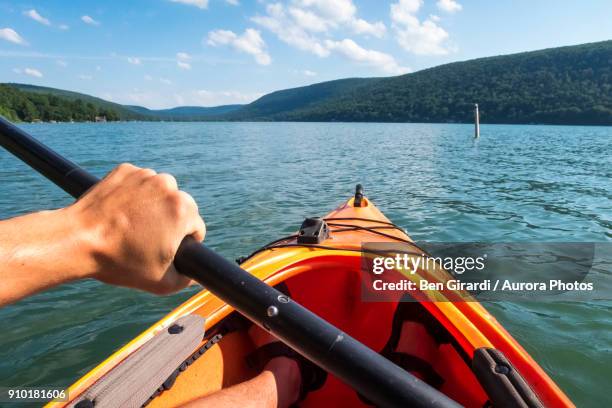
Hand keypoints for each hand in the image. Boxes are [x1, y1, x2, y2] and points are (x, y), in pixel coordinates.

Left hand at [70, 163, 205, 294]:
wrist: (77, 240)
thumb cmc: (120, 261)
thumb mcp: (161, 283)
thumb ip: (187, 279)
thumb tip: (193, 273)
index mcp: (183, 210)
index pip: (196, 228)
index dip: (183, 243)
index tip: (164, 249)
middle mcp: (168, 185)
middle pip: (179, 207)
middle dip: (168, 221)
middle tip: (145, 239)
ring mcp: (145, 174)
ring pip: (159, 193)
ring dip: (152, 206)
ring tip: (131, 225)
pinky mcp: (125, 170)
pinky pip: (139, 183)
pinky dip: (133, 195)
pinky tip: (121, 212)